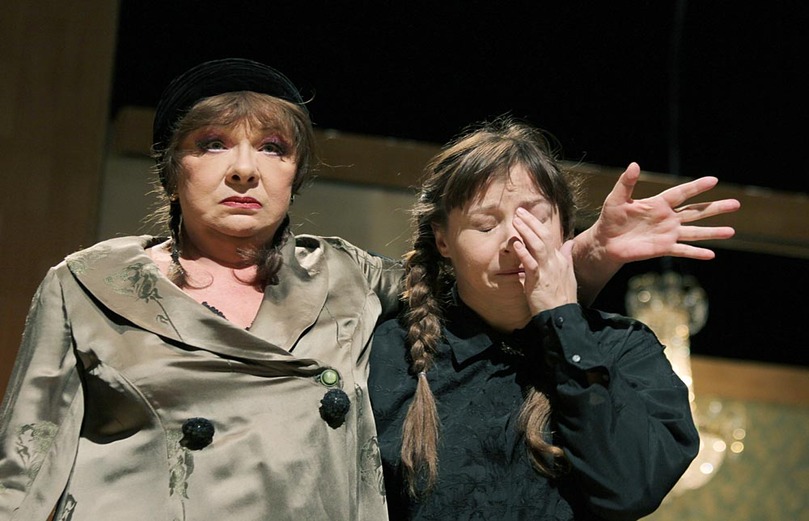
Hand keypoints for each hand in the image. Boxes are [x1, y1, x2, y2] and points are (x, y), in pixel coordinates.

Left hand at [513, 208, 576, 314]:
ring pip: (538, 246)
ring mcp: (548, 270)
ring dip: (526, 232)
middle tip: (519, 211)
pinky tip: (516, 243)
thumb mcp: (568, 274)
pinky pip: (531, 264)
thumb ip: (567, 257)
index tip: (527, 215)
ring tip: (516, 221)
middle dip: (531, 222)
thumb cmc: (562, 297)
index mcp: (560, 260)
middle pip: (544, 236)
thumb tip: (569, 243)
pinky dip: (523, 253)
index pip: (549, 237)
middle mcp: (555, 262)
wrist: (562, 315)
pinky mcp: (539, 281)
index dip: (538, 224)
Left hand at [584, 162, 739, 263]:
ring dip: (712, 232)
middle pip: (696, 211)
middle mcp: (668, 218)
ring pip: (695, 232)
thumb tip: (633, 164)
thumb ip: (626, 183)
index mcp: (658, 204)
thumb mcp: (617, 199)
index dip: (696, 187)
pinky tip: (711, 254)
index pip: (681, 193)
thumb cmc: (610, 219)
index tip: (713, 180)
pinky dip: (696, 253)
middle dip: (715, 208)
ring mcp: (667, 234)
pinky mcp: (663, 248)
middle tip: (736, 204)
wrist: (606, 242)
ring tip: (731, 231)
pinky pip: (683, 250)